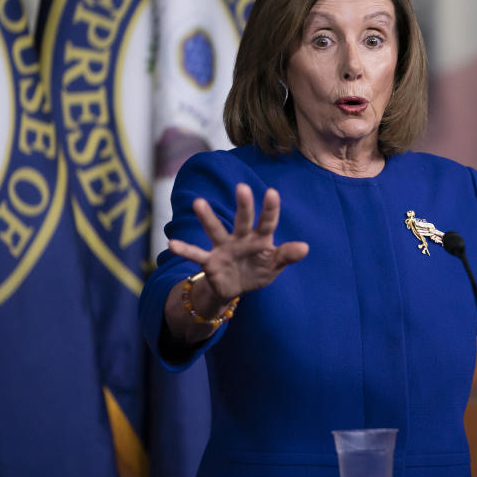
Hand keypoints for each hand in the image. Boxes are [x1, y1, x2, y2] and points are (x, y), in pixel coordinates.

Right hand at [168, 183, 308, 302]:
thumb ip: (286, 256)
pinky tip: (171, 244)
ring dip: (207, 218)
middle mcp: (241, 238)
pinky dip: (184, 249)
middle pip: (243, 220)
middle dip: (243, 205)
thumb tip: (305, 247)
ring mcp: (223, 247)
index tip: (272, 192)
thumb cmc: (258, 270)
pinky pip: (196, 255)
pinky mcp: (210, 261)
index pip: (267, 222)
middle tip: (242, 187)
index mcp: (260, 238)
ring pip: (215, 230)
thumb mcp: (274, 266)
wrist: (235, 288)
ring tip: (198, 203)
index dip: (270, 209)